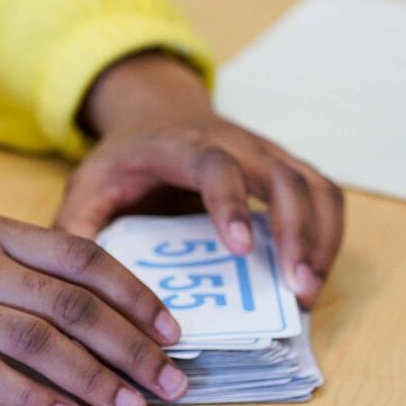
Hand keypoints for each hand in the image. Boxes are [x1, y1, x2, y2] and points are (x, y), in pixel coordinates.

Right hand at [0, 195, 189, 405]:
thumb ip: (33, 265)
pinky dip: (28, 397)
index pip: (86, 260)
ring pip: (37, 342)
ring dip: (92, 379)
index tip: (173, 333)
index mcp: (1, 232)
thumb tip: (108, 308)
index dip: (137, 297)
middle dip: (132, 349)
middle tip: (172, 383)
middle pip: (74, 306)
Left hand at [57, 53, 344, 307]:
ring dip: (321, 239)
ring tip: (309, 292)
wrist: (156, 114)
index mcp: (181, 146)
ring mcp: (268, 154)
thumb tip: (75, 285)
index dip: (232, 203)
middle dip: (297, 234)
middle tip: (298, 290)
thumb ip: (77, 229)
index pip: (216, 166)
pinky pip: (325, 196)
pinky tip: (316, 275)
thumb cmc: (125, 160)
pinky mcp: (288, 168)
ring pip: (314, 185)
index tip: (241, 250)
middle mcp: (236, 143)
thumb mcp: (87, 186)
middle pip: (283, 177)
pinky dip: (329, 235)